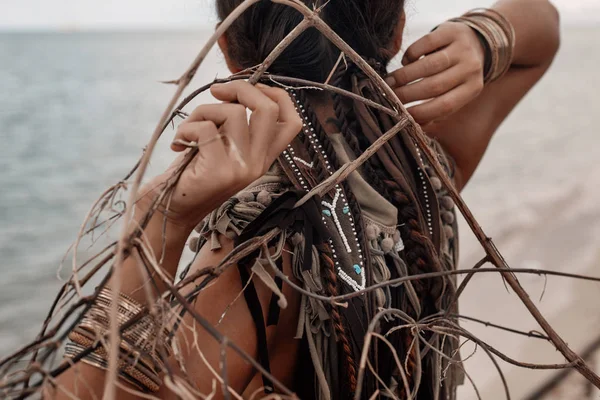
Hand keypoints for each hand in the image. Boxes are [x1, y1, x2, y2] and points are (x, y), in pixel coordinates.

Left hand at [141, 81, 301, 229]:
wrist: (171, 211)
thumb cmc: (193, 174)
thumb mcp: (223, 148)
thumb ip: (235, 126)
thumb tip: (233, 89)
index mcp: (263, 158)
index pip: (292, 122)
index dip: (276, 96)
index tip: (250, 88)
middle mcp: (258, 164)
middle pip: (268, 110)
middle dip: (241, 89)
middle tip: (217, 92)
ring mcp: (242, 169)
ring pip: (233, 113)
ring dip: (203, 111)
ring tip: (189, 129)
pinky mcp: (219, 171)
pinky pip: (206, 128)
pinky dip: (187, 127)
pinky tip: (179, 143)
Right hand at [386, 22, 485, 124]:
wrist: (477, 40)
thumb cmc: (457, 74)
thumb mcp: (456, 92)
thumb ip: (438, 109)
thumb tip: (412, 125)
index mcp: (473, 89)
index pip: (445, 105)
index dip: (420, 112)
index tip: (401, 114)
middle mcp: (471, 68)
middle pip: (435, 86)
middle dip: (408, 93)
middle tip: (390, 96)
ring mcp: (463, 48)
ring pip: (429, 65)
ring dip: (405, 76)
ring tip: (390, 82)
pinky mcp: (451, 30)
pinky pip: (426, 43)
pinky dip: (411, 54)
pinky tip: (405, 62)